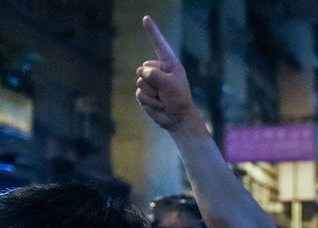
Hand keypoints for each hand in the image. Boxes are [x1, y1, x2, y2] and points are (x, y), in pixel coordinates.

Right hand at [136, 16, 198, 131]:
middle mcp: (159, 70)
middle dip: (152, 82)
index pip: (159, 45)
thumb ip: (156, 76)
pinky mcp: (144, 93)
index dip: (153, 32)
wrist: (177, 119)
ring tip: (163, 100)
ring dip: (152, 94)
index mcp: (169, 64)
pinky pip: (138, 94)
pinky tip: (158, 105)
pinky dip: (148, 102)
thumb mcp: (170, 85)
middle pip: (143, 68)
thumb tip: (142, 72)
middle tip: (165, 92)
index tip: (146, 18)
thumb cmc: (179, 100)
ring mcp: (150, 82)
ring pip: (140, 83)